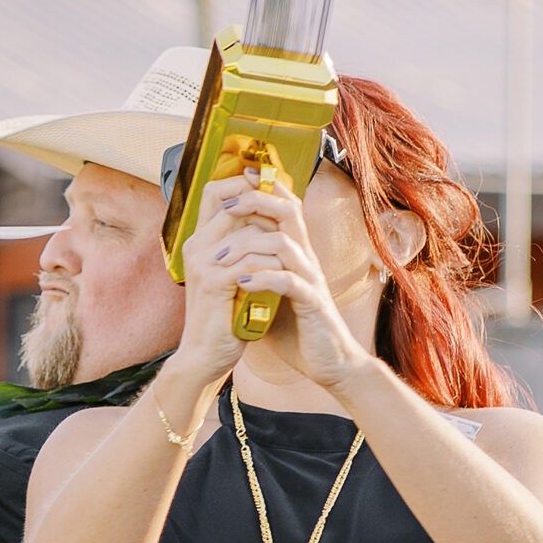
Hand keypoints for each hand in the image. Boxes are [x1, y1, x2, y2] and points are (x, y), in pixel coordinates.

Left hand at [185, 171, 369, 392]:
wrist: (326, 362)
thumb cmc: (296, 328)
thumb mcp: (266, 295)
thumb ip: (249, 273)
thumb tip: (216, 259)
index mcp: (295, 253)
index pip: (283, 207)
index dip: (262, 188)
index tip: (235, 179)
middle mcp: (306, 259)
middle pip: (288, 212)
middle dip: (256, 202)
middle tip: (226, 208)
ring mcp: (311, 279)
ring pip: (285, 243)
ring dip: (249, 246)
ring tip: (220, 258)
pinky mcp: (313, 303)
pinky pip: (290, 281)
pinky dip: (264, 279)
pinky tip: (242, 284)